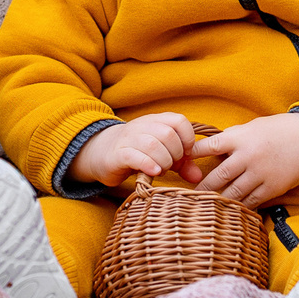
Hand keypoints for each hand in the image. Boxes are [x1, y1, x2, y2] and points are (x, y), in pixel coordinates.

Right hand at [73, 113, 199, 186]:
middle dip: (175, 154)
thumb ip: (182, 164)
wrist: (101, 152)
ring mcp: (129, 139)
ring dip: (163, 162)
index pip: (179, 121)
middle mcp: (142, 126)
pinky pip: (135, 156)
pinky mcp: (118, 154)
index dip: (187, 139)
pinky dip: (148, 165)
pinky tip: (153, 172)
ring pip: (153, 145)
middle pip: (168, 134)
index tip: (184, 154)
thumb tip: (198, 176)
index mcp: (156, 121)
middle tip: (171, 165)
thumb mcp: (162, 155)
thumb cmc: (137, 153)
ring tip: (161, 170)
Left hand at [189, 113, 298, 204]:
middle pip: (217, 177)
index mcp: (239, 138)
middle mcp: (248, 156)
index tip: (180, 163)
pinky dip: (238, 207)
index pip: (208, 147)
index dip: (192, 155)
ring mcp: (260, 174)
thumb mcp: (251, 127)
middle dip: (201, 188)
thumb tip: (207, 148)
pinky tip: (228, 211)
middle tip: (188, 196)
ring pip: (232, 193)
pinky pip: (250, 202)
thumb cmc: (277, 130)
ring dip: (217, 201)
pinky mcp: (272, 188)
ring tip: (204, 207)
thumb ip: (230, 138)